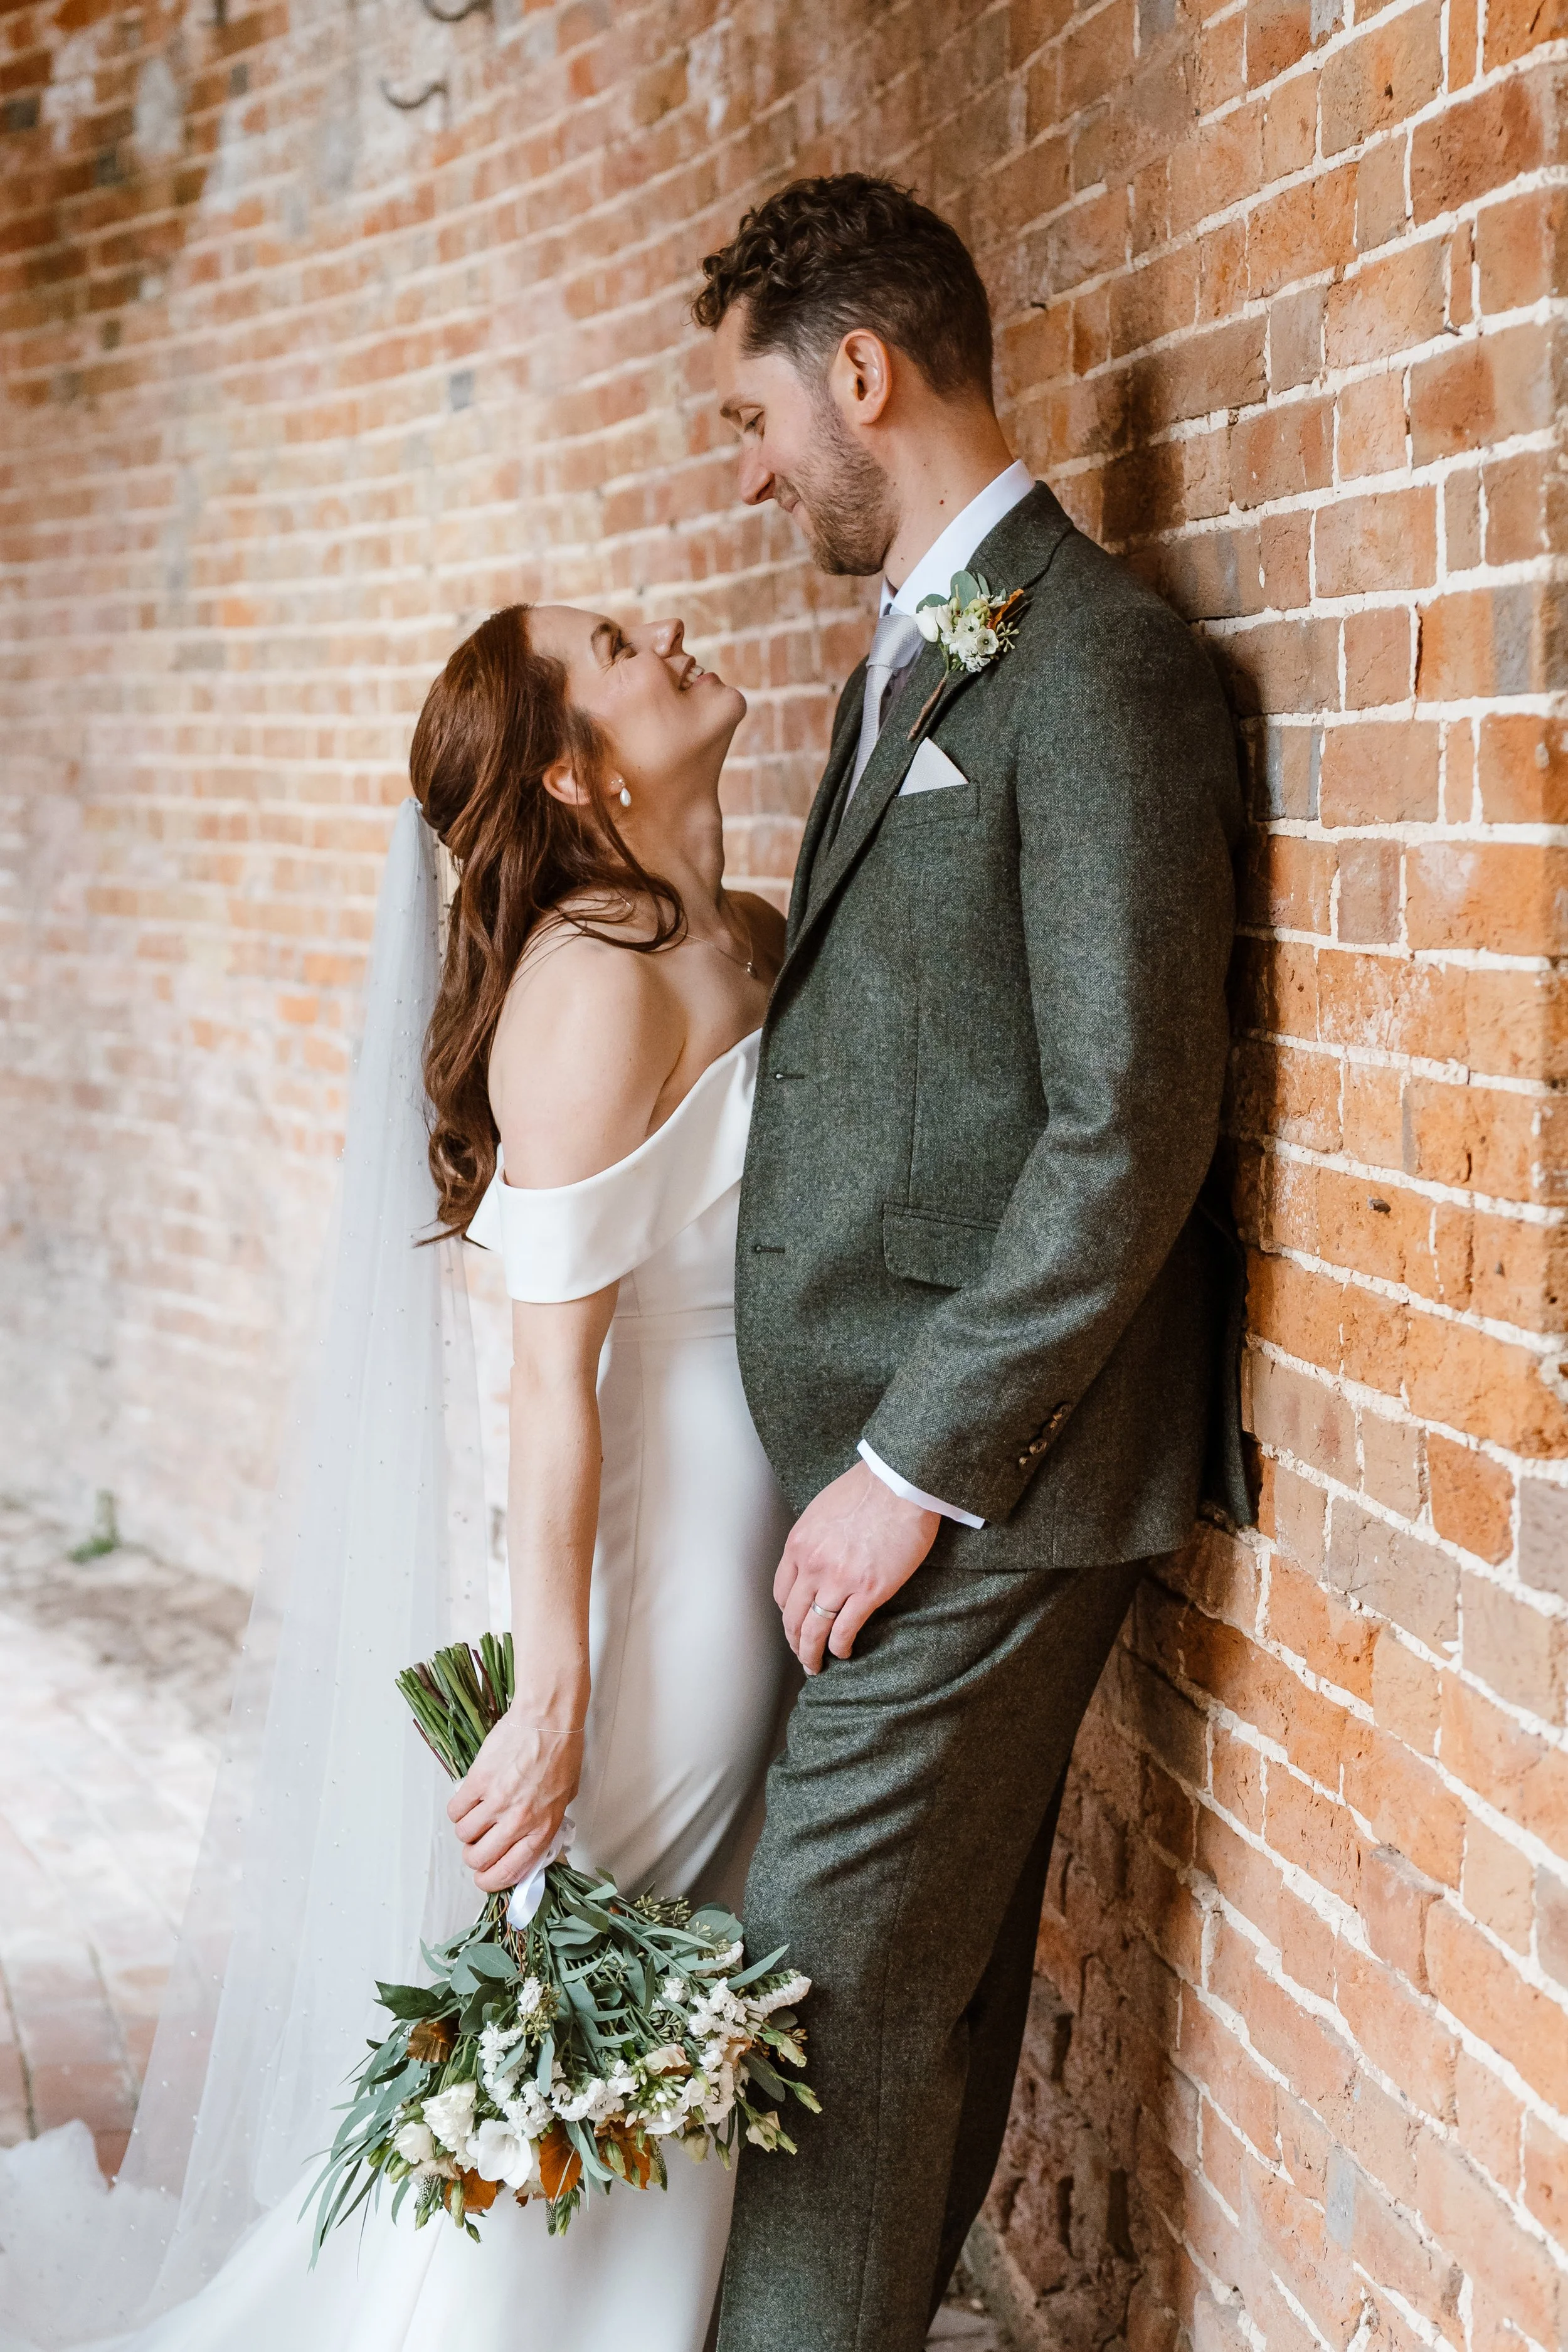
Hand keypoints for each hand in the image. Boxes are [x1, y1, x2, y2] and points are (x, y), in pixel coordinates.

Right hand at [446, 1702, 583, 1893]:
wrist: (548, 1719)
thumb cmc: (561, 1753)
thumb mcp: (565, 1798)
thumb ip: (546, 1824)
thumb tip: (528, 1844)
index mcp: (542, 1828)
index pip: (509, 1871)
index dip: (491, 1881)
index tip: (484, 1878)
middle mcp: (518, 1820)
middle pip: (479, 1858)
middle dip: (474, 1858)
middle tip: (476, 1846)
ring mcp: (496, 1801)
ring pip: (464, 1835)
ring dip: (465, 1832)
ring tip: (474, 1818)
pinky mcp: (478, 1781)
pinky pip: (455, 1810)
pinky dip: (457, 1810)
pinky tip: (467, 1801)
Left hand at [775, 1462, 939, 1674]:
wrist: (899, 1483)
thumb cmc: (867, 1489)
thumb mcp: (823, 1510)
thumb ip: (814, 1539)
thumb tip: (817, 1558)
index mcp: (799, 1545)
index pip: (782, 1593)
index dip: (788, 1614)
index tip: (795, 1622)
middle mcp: (813, 1565)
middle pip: (793, 1616)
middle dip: (795, 1641)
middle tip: (802, 1654)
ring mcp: (840, 1580)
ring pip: (814, 1629)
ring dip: (812, 1653)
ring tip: (816, 1665)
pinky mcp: (869, 1590)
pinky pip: (845, 1629)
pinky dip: (840, 1647)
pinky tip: (843, 1652)